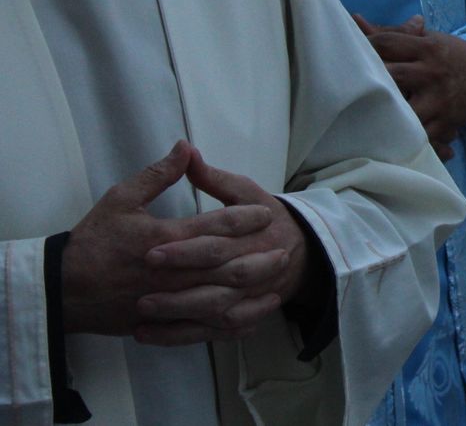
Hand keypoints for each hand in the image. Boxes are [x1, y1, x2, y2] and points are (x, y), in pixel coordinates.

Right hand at [60, 142, 277, 342]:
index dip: (245, 219)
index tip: (267, 212)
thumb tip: (186, 147)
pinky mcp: (161, 324)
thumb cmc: (93, 242)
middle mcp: (170, 273)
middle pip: (226, 266)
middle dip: (260, 257)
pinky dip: (231, 324)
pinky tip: (252, 315)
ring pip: (221, 300)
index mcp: (163, 240)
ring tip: (276, 280)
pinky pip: (204, 329)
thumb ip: (157, 175)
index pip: (215, 228)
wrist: (62, 289)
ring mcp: (167, 302)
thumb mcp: (121, 199)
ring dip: (253, 290)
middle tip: (286, 248)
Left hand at [135, 149, 310, 345]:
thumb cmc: (267, 217)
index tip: (150, 252)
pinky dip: (182, 337)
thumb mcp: (244, 191)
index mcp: (254, 233)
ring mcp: (250, 295)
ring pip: (216, 312)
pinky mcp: (241, 316)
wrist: (303, 250)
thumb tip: (185, 150)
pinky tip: (148, 334)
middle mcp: (254, 266)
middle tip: (141, 292)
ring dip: (179, 314)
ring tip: (141, 311)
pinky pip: (213, 333)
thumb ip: (213, 178)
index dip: (184, 249)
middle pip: (216, 281)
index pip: (217, 242)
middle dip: (178, 287)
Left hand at [355, 14, 465, 159]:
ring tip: (358, 115)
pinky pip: (418, 134)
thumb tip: (355, 20)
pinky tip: (381, 137)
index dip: (362, 46)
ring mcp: (438, 100)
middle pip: (391, 74)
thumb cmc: (449, 57)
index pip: (387, 43)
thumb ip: (392, 34)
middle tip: (344, 84)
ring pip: (403, 109)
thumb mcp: (427, 40)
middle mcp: (432, 73)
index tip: (345, 53)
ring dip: (381, 112)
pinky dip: (401, 137)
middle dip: (366, 78)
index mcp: (427, 48)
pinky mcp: (443, 123)